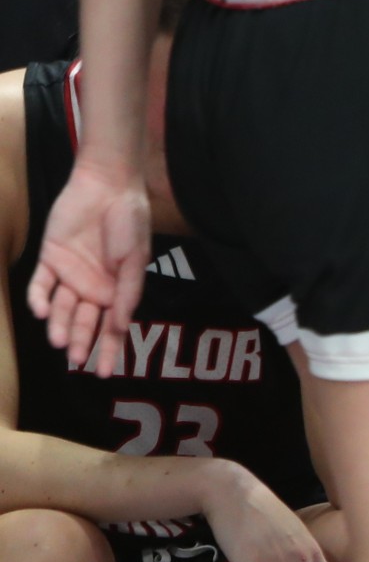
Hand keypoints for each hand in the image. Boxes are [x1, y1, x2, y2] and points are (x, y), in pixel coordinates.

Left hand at [28, 162, 151, 376]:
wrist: (108, 187)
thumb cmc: (130, 222)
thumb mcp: (136, 260)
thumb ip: (128, 293)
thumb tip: (120, 326)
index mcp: (118, 291)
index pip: (112, 328)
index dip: (110, 351)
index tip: (106, 374)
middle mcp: (93, 288)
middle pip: (84, 322)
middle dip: (81, 342)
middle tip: (76, 360)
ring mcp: (70, 274)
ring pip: (60, 308)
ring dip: (58, 325)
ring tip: (57, 341)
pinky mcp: (49, 259)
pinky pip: (41, 284)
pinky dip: (38, 298)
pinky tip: (41, 310)